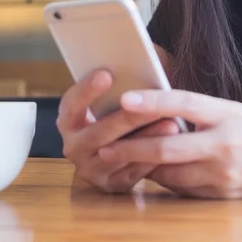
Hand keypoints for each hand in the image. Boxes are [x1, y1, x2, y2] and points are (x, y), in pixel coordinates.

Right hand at [56, 71, 180, 192]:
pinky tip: (172, 146)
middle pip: (99, 133)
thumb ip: (125, 78)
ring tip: (172, 124)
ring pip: (118, 155)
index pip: (71, 104)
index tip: (107, 73)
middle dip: (128, 118)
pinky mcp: (111, 185)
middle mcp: (73, 146)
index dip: (87, 90)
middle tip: (153, 104)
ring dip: (146, 140)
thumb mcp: (117, 94)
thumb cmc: (121, 110)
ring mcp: (91, 169)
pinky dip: (153, 160)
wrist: (121, 147)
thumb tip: (143, 57)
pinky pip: (132, 174)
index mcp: (69, 120)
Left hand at [98, 90, 241, 197]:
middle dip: (132, 148)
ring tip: (121, 158)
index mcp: (230, 116)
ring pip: (171, 173)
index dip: (154, 101)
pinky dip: (166, 180)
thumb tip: (161, 110)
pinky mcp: (223, 196)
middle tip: (104, 146)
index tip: (125, 99)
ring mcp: (225, 175)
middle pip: (170, 147)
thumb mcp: (236, 111)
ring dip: (145, 167)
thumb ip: (202, 113)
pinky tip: (154, 172)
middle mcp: (227, 146)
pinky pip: (184, 189)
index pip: (186, 104)